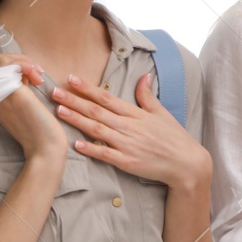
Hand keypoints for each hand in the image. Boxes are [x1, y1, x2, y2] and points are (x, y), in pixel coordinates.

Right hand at [0, 31, 65, 161]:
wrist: (46, 147)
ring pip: (1, 61)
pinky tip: (38, 79)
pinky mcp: (10, 92)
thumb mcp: (22, 103)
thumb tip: (20, 69)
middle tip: (33, 68)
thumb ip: (16, 87)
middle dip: (14, 57)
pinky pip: (11, 67)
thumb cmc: (38, 128)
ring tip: (38, 75)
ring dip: (23, 61)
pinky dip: (27, 66)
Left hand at [52, 73, 210, 188]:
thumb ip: (147, 96)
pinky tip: (75, 143)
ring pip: (97, 129)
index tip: (71, 79)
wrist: (187, 164)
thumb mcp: (162, 114)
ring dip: (76, 119)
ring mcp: (127, 145)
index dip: (88, 88)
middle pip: (96, 111)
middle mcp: (129, 127)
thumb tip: (143, 76)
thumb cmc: (175, 139)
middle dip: (74, 100)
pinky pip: (105, 154)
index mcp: (136, 114)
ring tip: (59, 110)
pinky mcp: (127, 162)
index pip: (107, 98)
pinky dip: (90, 149)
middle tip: (54, 92)